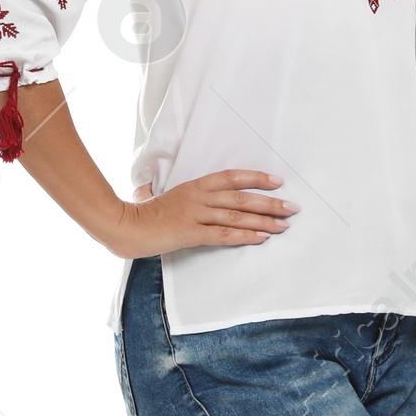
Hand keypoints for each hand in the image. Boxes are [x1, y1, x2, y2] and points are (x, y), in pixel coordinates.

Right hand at [106, 170, 296, 258]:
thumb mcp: (165, 198)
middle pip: (241, 197)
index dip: (256, 178)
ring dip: (264, 220)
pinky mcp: (190, 232)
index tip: (277, 182)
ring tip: (284, 225)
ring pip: (237, 215)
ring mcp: (195, 214)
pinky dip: (245, 235)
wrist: (124, 226)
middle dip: (270, 202)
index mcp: (194, 186)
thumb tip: (182, 197)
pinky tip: (261, 237)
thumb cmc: (143, 214)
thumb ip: (181, 197)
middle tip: (292, 208)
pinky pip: (224, 234)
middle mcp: (198, 197)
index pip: (231, 177)